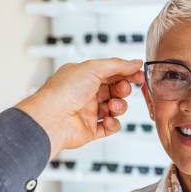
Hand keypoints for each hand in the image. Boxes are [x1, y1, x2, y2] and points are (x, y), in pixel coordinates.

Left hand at [16, 58, 144, 157]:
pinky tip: (107, 120)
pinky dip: (113, 123)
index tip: (139, 75)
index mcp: (84, 76)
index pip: (111, 73)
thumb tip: (135, 62)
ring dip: (119, 107)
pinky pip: (111, 126)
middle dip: (123, 90)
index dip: (127, 73)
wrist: (51, 118)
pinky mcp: (91, 129)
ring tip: (112, 106)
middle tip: (122, 90)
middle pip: (115, 90)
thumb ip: (117, 65)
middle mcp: (86, 93)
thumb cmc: (63, 91)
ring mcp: (89, 112)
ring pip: (115, 108)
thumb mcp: (93, 68)